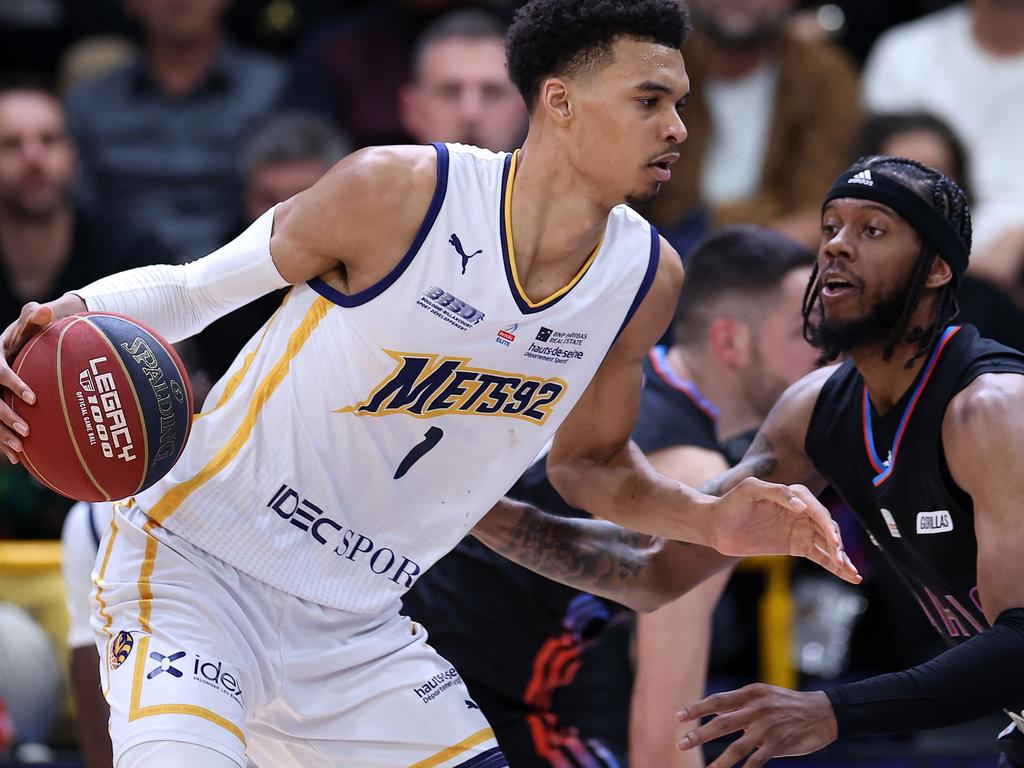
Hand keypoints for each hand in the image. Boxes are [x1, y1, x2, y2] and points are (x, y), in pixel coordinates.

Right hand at [0, 295, 84, 462]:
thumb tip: (43, 308)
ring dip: (2, 435)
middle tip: (27, 431)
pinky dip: (4, 442)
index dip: (14, 384)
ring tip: (20, 450)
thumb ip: (32, 319)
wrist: (15, 350)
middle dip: (6, 417)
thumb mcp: (26, 327)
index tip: (33, 398)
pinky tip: (16, 460)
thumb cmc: (24, 337)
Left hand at [677, 685, 837, 766]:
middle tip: (681, 744)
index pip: (717, 701)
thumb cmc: (788, 704)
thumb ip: (739, 704)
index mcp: (750, 694)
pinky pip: (757, 760)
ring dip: (719, 761)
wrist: (823, 712)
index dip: (697, 709)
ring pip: (737, 747)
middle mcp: (757, 709)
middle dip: (699, 735)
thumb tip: (714, 711)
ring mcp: (768, 727)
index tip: (679, 717)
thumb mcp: (763, 695)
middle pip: (722, 724)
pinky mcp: (779, 744)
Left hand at [709, 478, 859, 583]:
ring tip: (853, 573)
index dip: (825, 524)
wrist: (716, 526)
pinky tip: (849, 576)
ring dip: (842, 558)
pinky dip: (834, 566)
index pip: (816, 510)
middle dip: (837, 543)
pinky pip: (820, 556)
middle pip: (827, 527)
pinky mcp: (795, 546)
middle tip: (840, 559)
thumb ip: (776, 492)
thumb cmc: (730, 503)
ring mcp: (799, 529)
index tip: (831, 539)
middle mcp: (801, 512)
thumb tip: (800, 505)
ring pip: (827, 544)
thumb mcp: (749, 490)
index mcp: (793, 495)